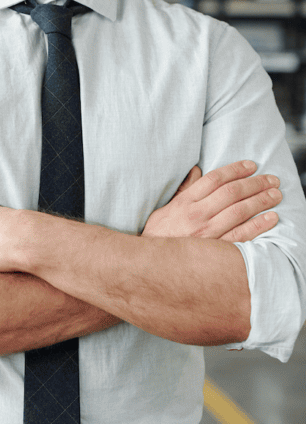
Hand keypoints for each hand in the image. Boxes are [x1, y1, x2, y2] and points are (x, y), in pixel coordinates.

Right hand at [142, 161, 279, 240]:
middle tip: (271, 179)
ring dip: (261, 200)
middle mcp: (196, 215)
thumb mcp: (166, 208)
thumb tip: (197, 171)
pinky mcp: (216, 250)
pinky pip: (242, 235)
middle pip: (231, 193)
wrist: (154, 263)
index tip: (251, 165)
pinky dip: (258, 225)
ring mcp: (207, 233)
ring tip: (275, 194)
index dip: (235, 170)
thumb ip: (184, 189)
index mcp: (184, 202)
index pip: (214, 179)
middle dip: (254, 183)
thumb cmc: (161, 234)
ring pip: (239, 211)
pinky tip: (271, 218)